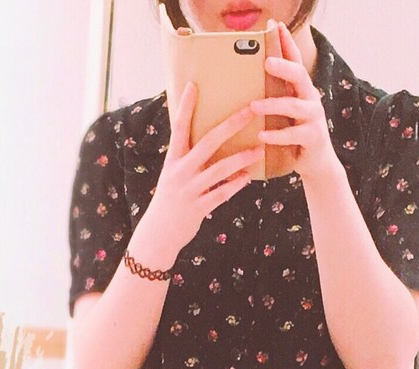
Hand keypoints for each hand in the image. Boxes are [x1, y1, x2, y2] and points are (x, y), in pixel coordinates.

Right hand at [131, 83, 261, 266]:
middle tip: (249, 111)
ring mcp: (190, 190)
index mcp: (174, 159)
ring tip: (259, 149)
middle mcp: (181, 171)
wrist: (159, 234)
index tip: (193, 85)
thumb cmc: (171, 200)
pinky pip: (221, 194)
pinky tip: (247, 177)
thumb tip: (208, 139)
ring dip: (241, 158)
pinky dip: (235, 185)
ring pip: (219, 169)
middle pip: (208, 142)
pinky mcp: (198, 208)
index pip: (179, 127)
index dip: (185, 106)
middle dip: (230, 125)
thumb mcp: (174, 174)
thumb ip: (188, 157)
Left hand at [250, 22, 338, 185]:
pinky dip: (276, 135)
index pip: (295, 61)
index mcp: (301, 90)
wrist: (316, 163)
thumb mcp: (284, 114)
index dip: (287, 43)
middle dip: (283, 66)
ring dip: (273, 104)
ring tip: (254, 106)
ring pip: (293, 106)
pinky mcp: (313, 138)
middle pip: (299, 75)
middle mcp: (310, 99)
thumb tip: (244, 88)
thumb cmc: (294, 136)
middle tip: (266, 61)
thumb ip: (273, 99)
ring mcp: (313, 118)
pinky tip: (262, 134)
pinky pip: (293, 134)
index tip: (276, 26)